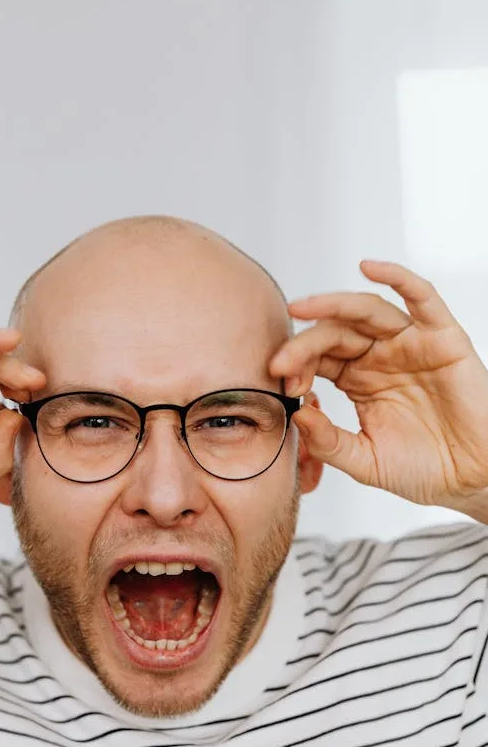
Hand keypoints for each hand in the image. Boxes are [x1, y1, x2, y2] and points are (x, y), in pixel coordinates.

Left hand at [269, 261, 487, 507]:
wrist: (472, 479)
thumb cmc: (423, 469)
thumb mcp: (364, 460)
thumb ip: (329, 442)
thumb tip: (297, 415)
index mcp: (357, 379)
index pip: (318, 357)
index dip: (296, 364)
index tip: (279, 381)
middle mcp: (380, 356)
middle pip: (335, 331)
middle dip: (304, 343)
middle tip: (280, 360)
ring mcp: (410, 344)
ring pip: (367, 311)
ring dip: (332, 304)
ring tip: (302, 308)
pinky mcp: (442, 338)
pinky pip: (421, 297)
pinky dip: (396, 276)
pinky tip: (369, 267)